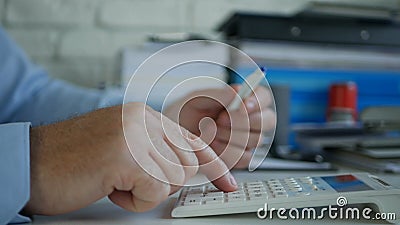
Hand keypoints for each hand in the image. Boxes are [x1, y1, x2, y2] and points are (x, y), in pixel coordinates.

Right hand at [24, 103, 236, 215]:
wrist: (32, 162)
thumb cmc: (75, 159)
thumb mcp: (124, 144)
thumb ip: (157, 148)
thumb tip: (189, 165)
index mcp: (143, 115)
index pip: (193, 141)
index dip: (214, 165)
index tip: (229, 183)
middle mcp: (142, 119)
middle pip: (188, 162)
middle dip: (166, 181)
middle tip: (135, 180)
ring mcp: (135, 135)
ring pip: (173, 178)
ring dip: (145, 190)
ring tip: (115, 180)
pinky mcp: (126, 157)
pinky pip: (154, 192)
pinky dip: (133, 200)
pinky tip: (109, 186)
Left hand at [164, 85, 275, 168]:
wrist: (171, 138)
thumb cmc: (185, 114)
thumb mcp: (197, 98)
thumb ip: (218, 94)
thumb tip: (238, 92)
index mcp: (243, 101)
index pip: (264, 97)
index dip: (258, 101)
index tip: (242, 104)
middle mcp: (249, 120)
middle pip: (268, 120)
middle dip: (243, 120)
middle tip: (221, 119)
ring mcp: (246, 140)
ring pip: (255, 139)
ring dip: (230, 135)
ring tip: (211, 131)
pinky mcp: (240, 158)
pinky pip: (245, 157)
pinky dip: (227, 152)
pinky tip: (213, 146)